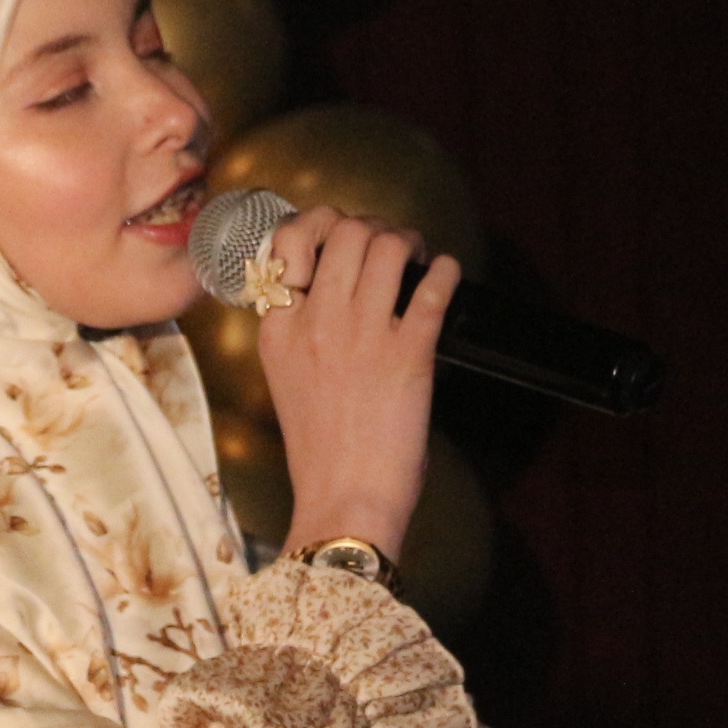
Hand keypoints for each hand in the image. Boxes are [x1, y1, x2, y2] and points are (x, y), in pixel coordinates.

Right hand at [254, 205, 460, 563]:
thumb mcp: (288, 379)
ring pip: (388, 244)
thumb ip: (303, 332)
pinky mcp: (409, 354)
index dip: (323, 226)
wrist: (343, 502)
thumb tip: (341, 292)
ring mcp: (362, 334)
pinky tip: (448, 274)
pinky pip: (433, 287)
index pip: (290, 239)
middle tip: (393, 247)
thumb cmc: (320, 451)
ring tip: (421, 257)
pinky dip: (447, 272)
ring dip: (411, 241)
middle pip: (345, 229)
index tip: (345, 241)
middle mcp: (316, 320)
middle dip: (375, 226)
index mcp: (279, 328)